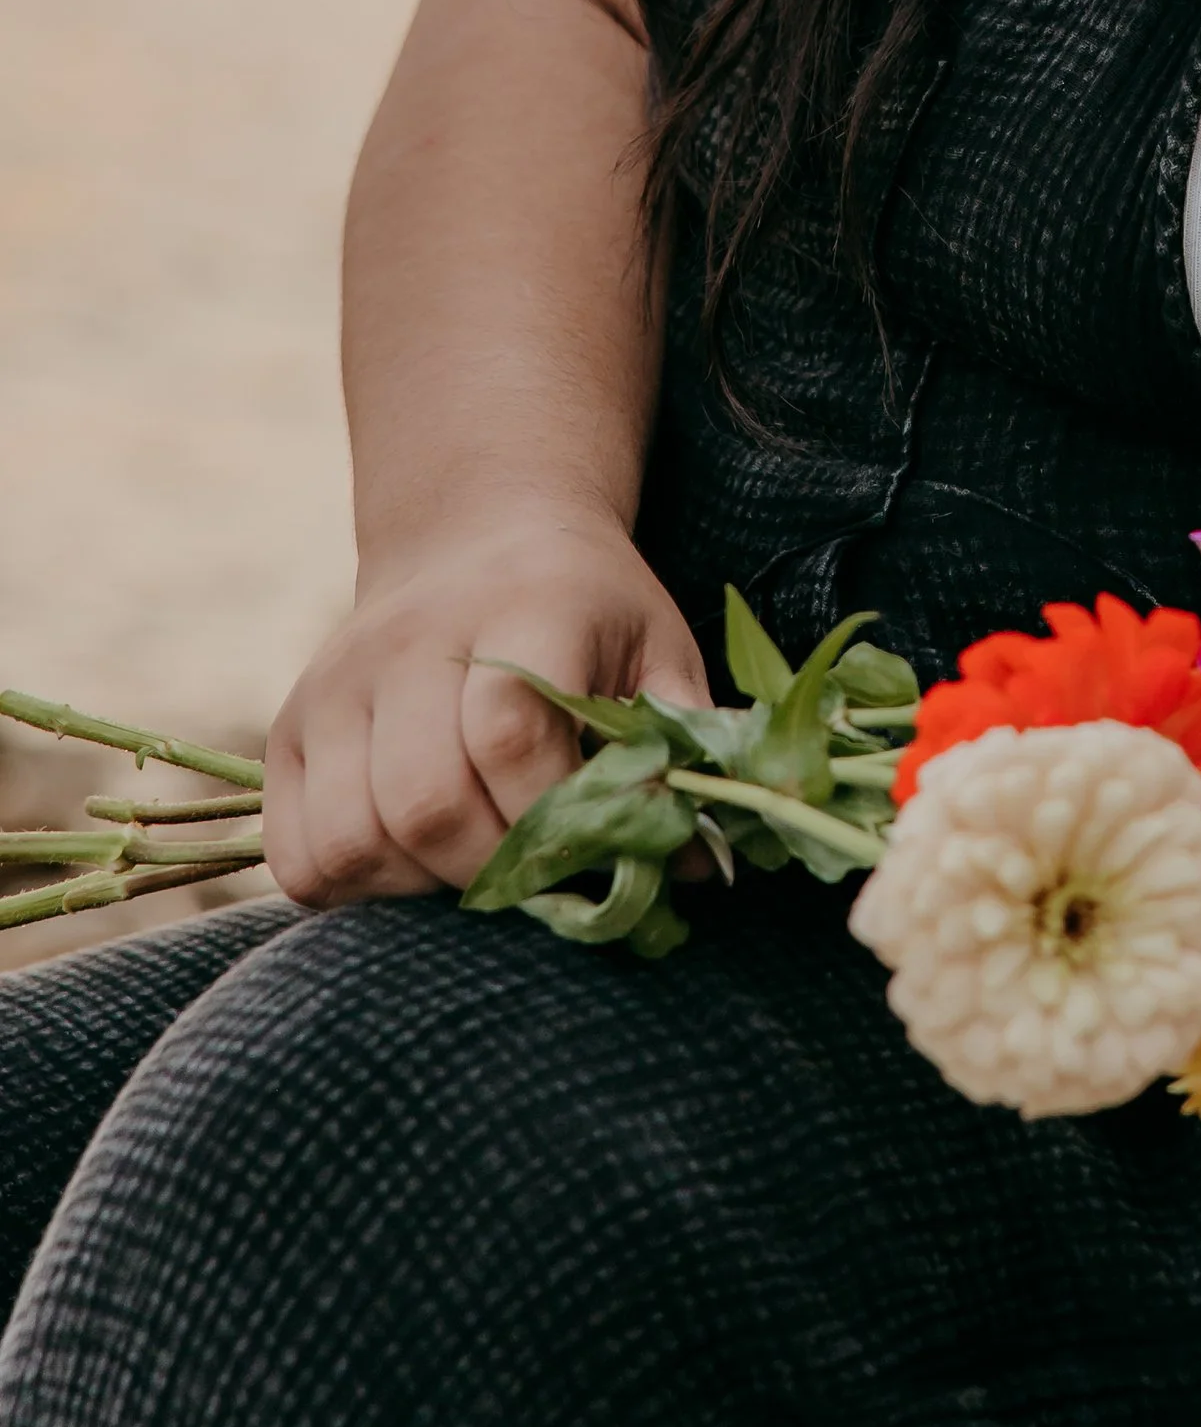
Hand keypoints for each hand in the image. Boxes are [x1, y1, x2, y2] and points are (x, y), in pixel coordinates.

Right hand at [263, 510, 710, 904]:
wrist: (475, 538)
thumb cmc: (585, 609)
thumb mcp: (656, 644)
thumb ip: (680, 744)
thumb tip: (689, 866)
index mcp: (519, 607)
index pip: (508, 735)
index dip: (552, 814)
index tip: (592, 839)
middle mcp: (407, 643)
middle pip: (425, 800)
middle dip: (492, 868)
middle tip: (536, 872)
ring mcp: (334, 687)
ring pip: (354, 839)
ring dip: (423, 885)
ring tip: (475, 860)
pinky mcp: (286, 730)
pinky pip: (298, 856)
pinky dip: (356, 888)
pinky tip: (414, 860)